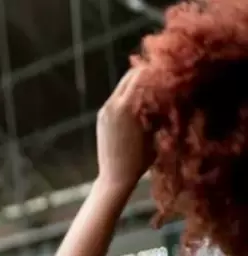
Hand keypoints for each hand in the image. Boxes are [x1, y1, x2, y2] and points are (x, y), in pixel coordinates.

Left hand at [96, 67, 152, 189]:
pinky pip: (116, 100)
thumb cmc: (140, 159)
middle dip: (144, 73)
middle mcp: (112, 106)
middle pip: (128, 78)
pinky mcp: (101, 118)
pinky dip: (127, 96)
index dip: (154, 70)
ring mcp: (104, 111)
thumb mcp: (154, 132)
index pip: (140, 77)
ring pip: (121, 88)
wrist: (115, 176)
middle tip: (160, 72)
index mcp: (126, 107)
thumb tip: (164, 93)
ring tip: (152, 85)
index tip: (166, 68)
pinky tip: (140, 100)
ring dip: (135, 84)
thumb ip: (156, 111)